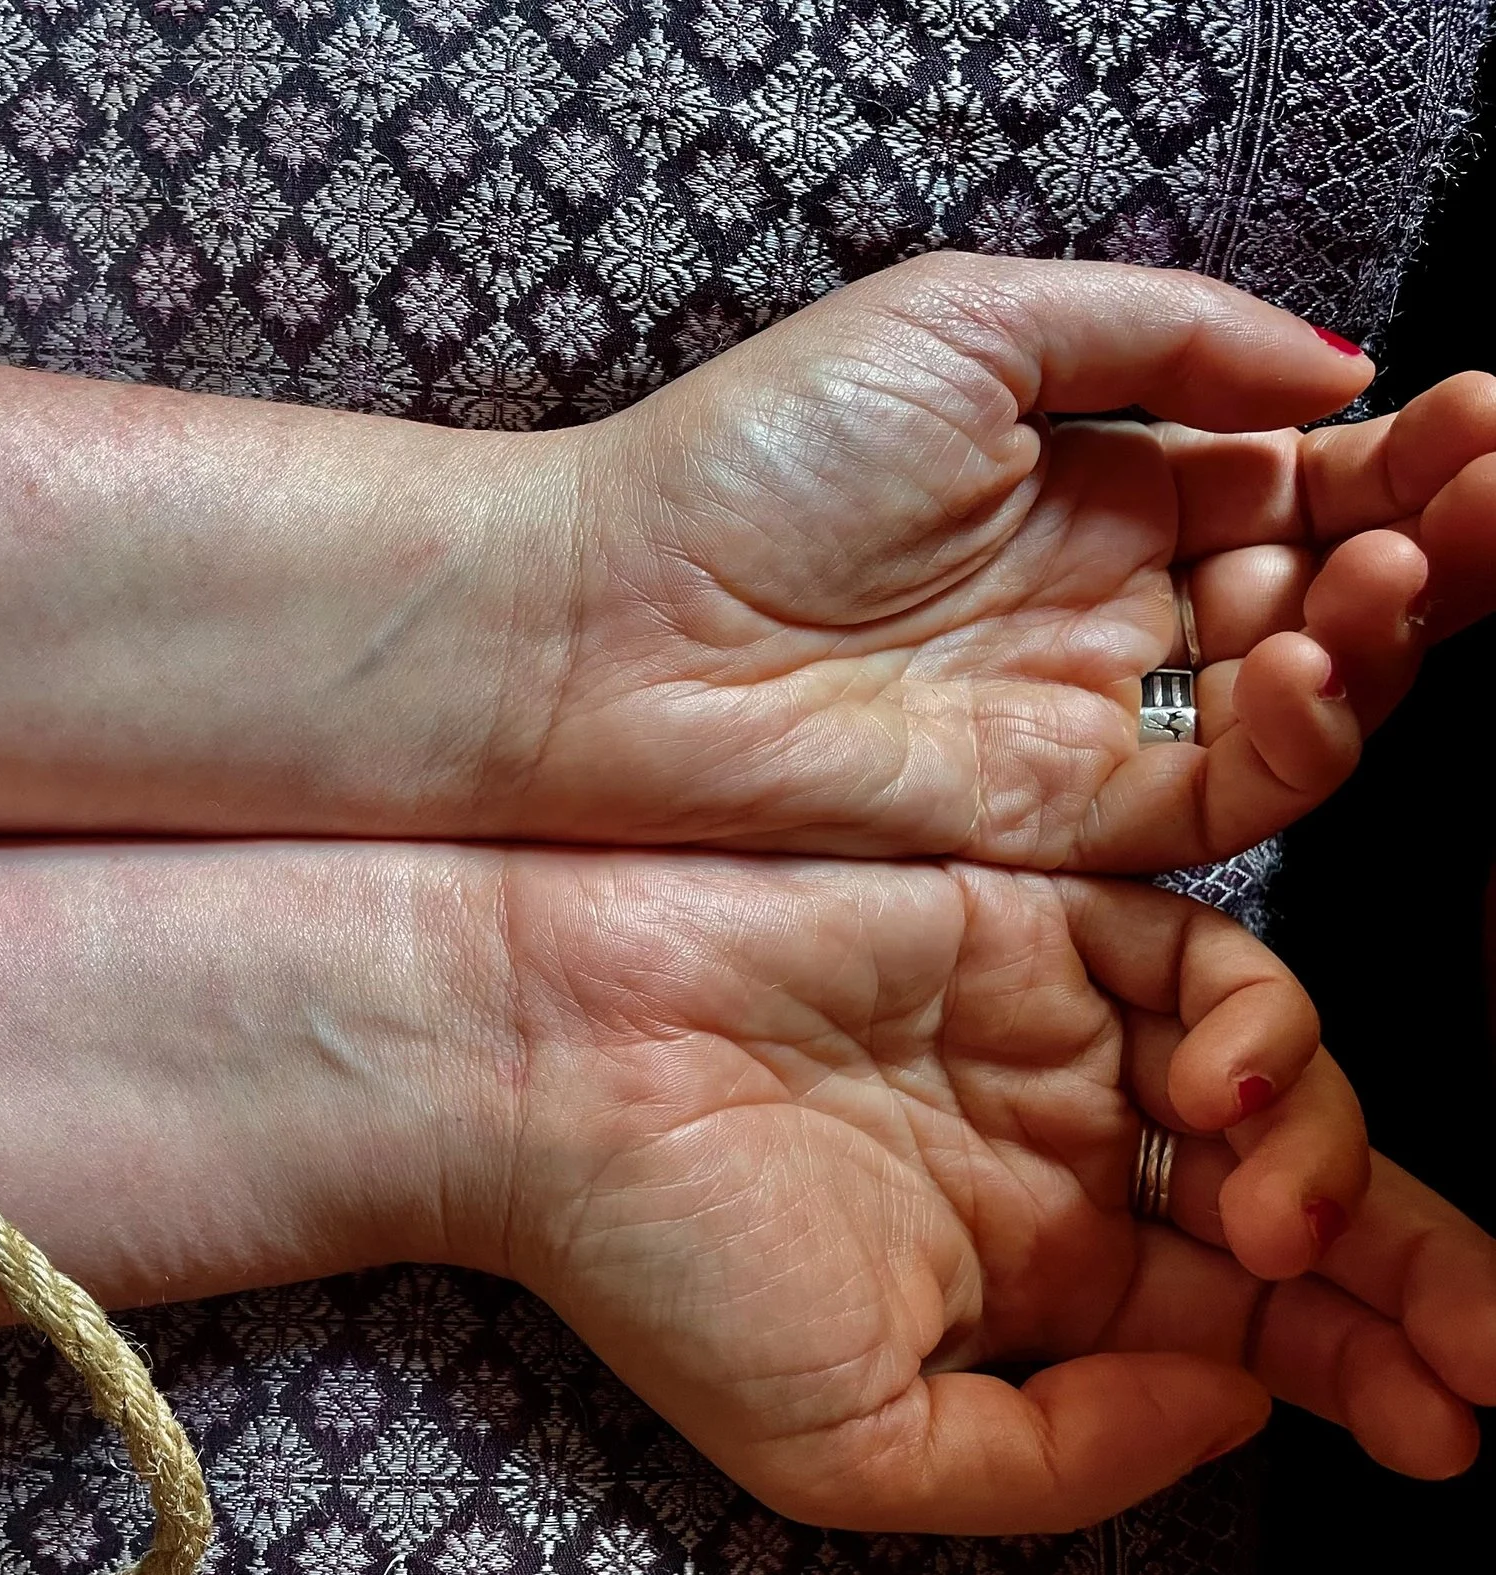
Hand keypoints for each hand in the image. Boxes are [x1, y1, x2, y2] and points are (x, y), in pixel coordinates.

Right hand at [489, 853, 1495, 1531]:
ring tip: (1282, 1222)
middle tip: (1474, 1337)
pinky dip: (1261, 1021)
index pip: (1250, 1345)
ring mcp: (1054, 1039)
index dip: (1370, 1379)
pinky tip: (1223, 1078)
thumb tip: (1232, 1412)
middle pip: (1303, 1215)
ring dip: (1334, 1159)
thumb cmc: (649, 1250)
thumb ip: (1060, 1458)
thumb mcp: (851, 1446)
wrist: (532, 1052)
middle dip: (1417, 1279)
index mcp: (1032, 1292)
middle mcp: (1061, 1163)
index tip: (1451, 1424)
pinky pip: (1209, 961)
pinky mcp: (1032, 919)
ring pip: (1280, 1087)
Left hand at [514, 254, 1495, 868]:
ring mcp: (1083, 712)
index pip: (1291, 472)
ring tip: (1418, 559)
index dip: (1397, 453)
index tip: (1482, 416)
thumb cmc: (746, 462)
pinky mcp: (1056, 812)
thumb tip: (1333, 364)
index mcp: (1090, 482)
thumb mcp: (963, 326)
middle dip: (1432, 536)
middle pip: (1323, 584)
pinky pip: (1227, 790)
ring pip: (1301, 691)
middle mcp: (1102, 603)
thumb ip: (1159, 335)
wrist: (603, 622)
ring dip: (1389, 628)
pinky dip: (1304, 733)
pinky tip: (1320, 654)